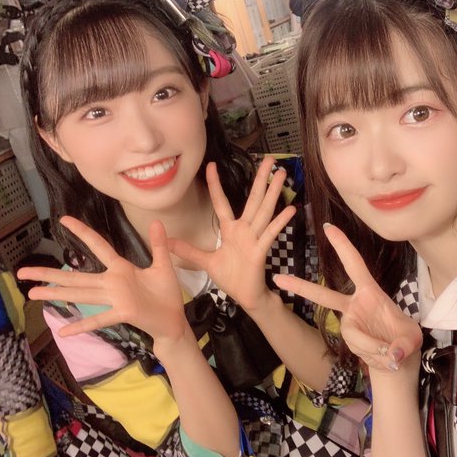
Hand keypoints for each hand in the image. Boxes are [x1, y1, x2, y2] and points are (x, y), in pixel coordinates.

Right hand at [17, 216, 187, 343]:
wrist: (173, 320)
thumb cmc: (166, 294)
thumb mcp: (163, 266)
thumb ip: (158, 244)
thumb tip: (156, 220)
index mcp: (121, 269)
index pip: (98, 246)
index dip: (82, 232)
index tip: (64, 219)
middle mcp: (112, 283)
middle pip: (76, 276)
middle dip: (49, 273)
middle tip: (22, 271)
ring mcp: (115, 299)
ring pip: (81, 294)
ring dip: (56, 294)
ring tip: (31, 293)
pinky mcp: (123, 312)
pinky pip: (100, 319)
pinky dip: (82, 324)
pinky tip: (63, 332)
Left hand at [168, 157, 295, 311]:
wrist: (246, 296)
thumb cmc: (230, 278)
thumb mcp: (206, 261)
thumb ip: (188, 250)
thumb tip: (166, 241)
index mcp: (230, 230)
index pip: (221, 202)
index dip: (215, 184)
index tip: (212, 165)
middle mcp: (244, 230)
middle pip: (253, 199)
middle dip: (261, 179)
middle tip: (270, 159)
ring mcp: (254, 238)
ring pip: (264, 210)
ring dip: (273, 193)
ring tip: (281, 174)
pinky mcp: (260, 250)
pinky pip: (270, 233)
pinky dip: (279, 222)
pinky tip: (290, 209)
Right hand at [273, 224, 422, 371]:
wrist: (398, 361)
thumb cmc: (406, 340)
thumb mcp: (412, 340)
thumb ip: (403, 344)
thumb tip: (392, 353)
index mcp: (371, 292)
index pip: (354, 264)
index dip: (342, 246)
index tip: (328, 228)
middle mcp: (355, 305)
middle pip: (324, 295)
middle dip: (300, 286)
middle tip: (278, 278)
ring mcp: (349, 322)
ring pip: (353, 335)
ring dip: (372, 345)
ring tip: (390, 353)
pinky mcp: (349, 338)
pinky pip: (357, 346)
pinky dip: (372, 353)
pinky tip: (383, 356)